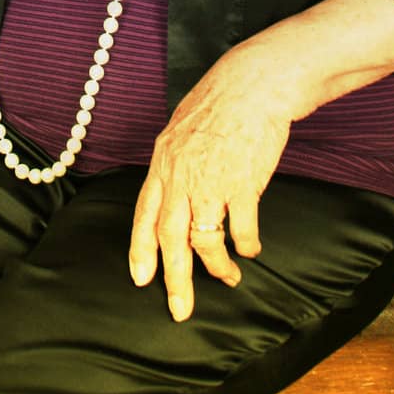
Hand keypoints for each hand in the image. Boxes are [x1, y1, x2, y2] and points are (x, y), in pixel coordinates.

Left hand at [127, 50, 296, 320]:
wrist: (253, 84)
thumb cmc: (221, 101)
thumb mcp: (182, 127)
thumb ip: (176, 161)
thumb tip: (174, 190)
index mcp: (164, 161)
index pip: (144, 212)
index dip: (141, 248)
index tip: (140, 278)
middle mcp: (182, 175)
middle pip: (171, 237)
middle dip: (174, 278)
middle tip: (180, 309)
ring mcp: (212, 182)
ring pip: (205, 240)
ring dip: (217, 266)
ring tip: (228, 277)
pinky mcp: (243, 185)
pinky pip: (242, 230)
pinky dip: (246, 245)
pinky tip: (252, 248)